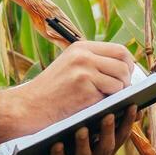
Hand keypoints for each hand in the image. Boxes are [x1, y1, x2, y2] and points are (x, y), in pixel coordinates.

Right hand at [0, 40, 136, 141]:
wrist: (27, 108)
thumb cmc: (49, 92)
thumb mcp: (68, 67)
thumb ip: (92, 63)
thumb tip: (126, 69)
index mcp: (81, 47)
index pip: (119, 50)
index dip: (128, 65)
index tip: (128, 76)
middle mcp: (83, 55)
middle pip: (124, 63)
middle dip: (127, 79)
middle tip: (122, 92)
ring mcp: (85, 71)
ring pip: (121, 80)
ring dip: (119, 94)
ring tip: (107, 100)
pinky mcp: (85, 88)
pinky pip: (112, 95)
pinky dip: (109, 103)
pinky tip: (97, 107)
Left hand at [13, 104, 138, 154]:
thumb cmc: (70, 139)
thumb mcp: (89, 129)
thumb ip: (105, 118)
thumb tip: (129, 100)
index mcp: (106, 150)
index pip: (122, 136)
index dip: (128, 122)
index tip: (133, 105)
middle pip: (106, 148)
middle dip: (108, 131)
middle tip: (109, 114)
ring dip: (84, 143)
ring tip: (81, 129)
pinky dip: (59, 153)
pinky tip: (57, 143)